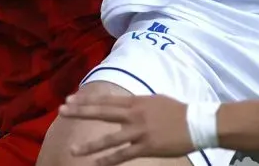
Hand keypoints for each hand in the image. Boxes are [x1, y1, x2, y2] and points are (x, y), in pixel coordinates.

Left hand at [58, 94, 192, 165]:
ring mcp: (139, 131)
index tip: (70, 99)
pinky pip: (122, 155)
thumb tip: (124, 106)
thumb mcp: (155, 101)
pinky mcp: (146, 147)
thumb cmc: (177, 111)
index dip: (87, 100)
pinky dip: (107, 160)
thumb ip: (137, 104)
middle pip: (102, 112)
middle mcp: (134, 114)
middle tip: (62, 111)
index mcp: (136, 101)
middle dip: (80, 112)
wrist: (197, 122)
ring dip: (89, 146)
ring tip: (72, 151)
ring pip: (109, 139)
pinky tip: (95, 164)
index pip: (106, 100)